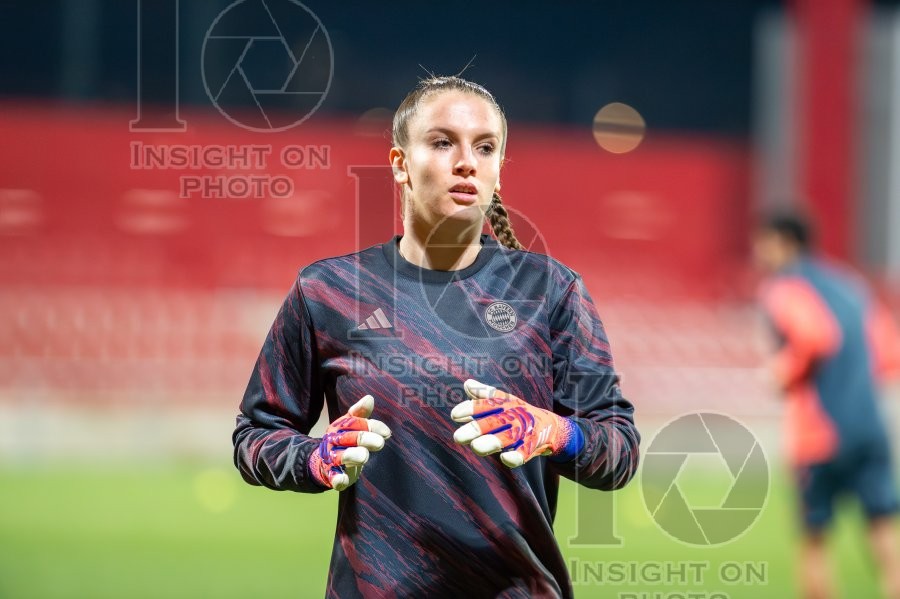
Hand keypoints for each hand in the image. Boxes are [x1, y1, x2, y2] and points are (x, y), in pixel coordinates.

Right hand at [309, 395, 390, 490]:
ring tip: (364, 456)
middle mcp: (334, 440)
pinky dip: (337, 479)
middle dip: (364, 438)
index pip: (355, 423)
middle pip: (350, 437)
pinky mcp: (332, 475)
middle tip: (380, 443)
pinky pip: (334, 477)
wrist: (324, 463)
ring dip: (352, 455)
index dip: (371, 426)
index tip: (386, 433)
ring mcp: (332, 458)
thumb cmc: (344, 441)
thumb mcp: (351, 425)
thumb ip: (360, 413)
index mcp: (340, 426)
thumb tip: (369, 398)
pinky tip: (342, 480)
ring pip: (341, 456)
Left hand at [451, 379, 581, 467]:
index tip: (455, 415)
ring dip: (492, 442)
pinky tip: (506, 459)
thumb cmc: (518, 413)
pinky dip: (516, 456)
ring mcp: (524, 431)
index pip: (486, 404)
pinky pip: (524, 452)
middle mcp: (514, 415)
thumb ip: (484, 395)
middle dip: (476, 429)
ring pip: (507, 437)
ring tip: (476, 447)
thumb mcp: (504, 402)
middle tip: (458, 437)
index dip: (471, 409)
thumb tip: (467, 384)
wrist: (550, 426)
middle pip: (494, 421)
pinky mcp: (532, 446)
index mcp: (505, 404)